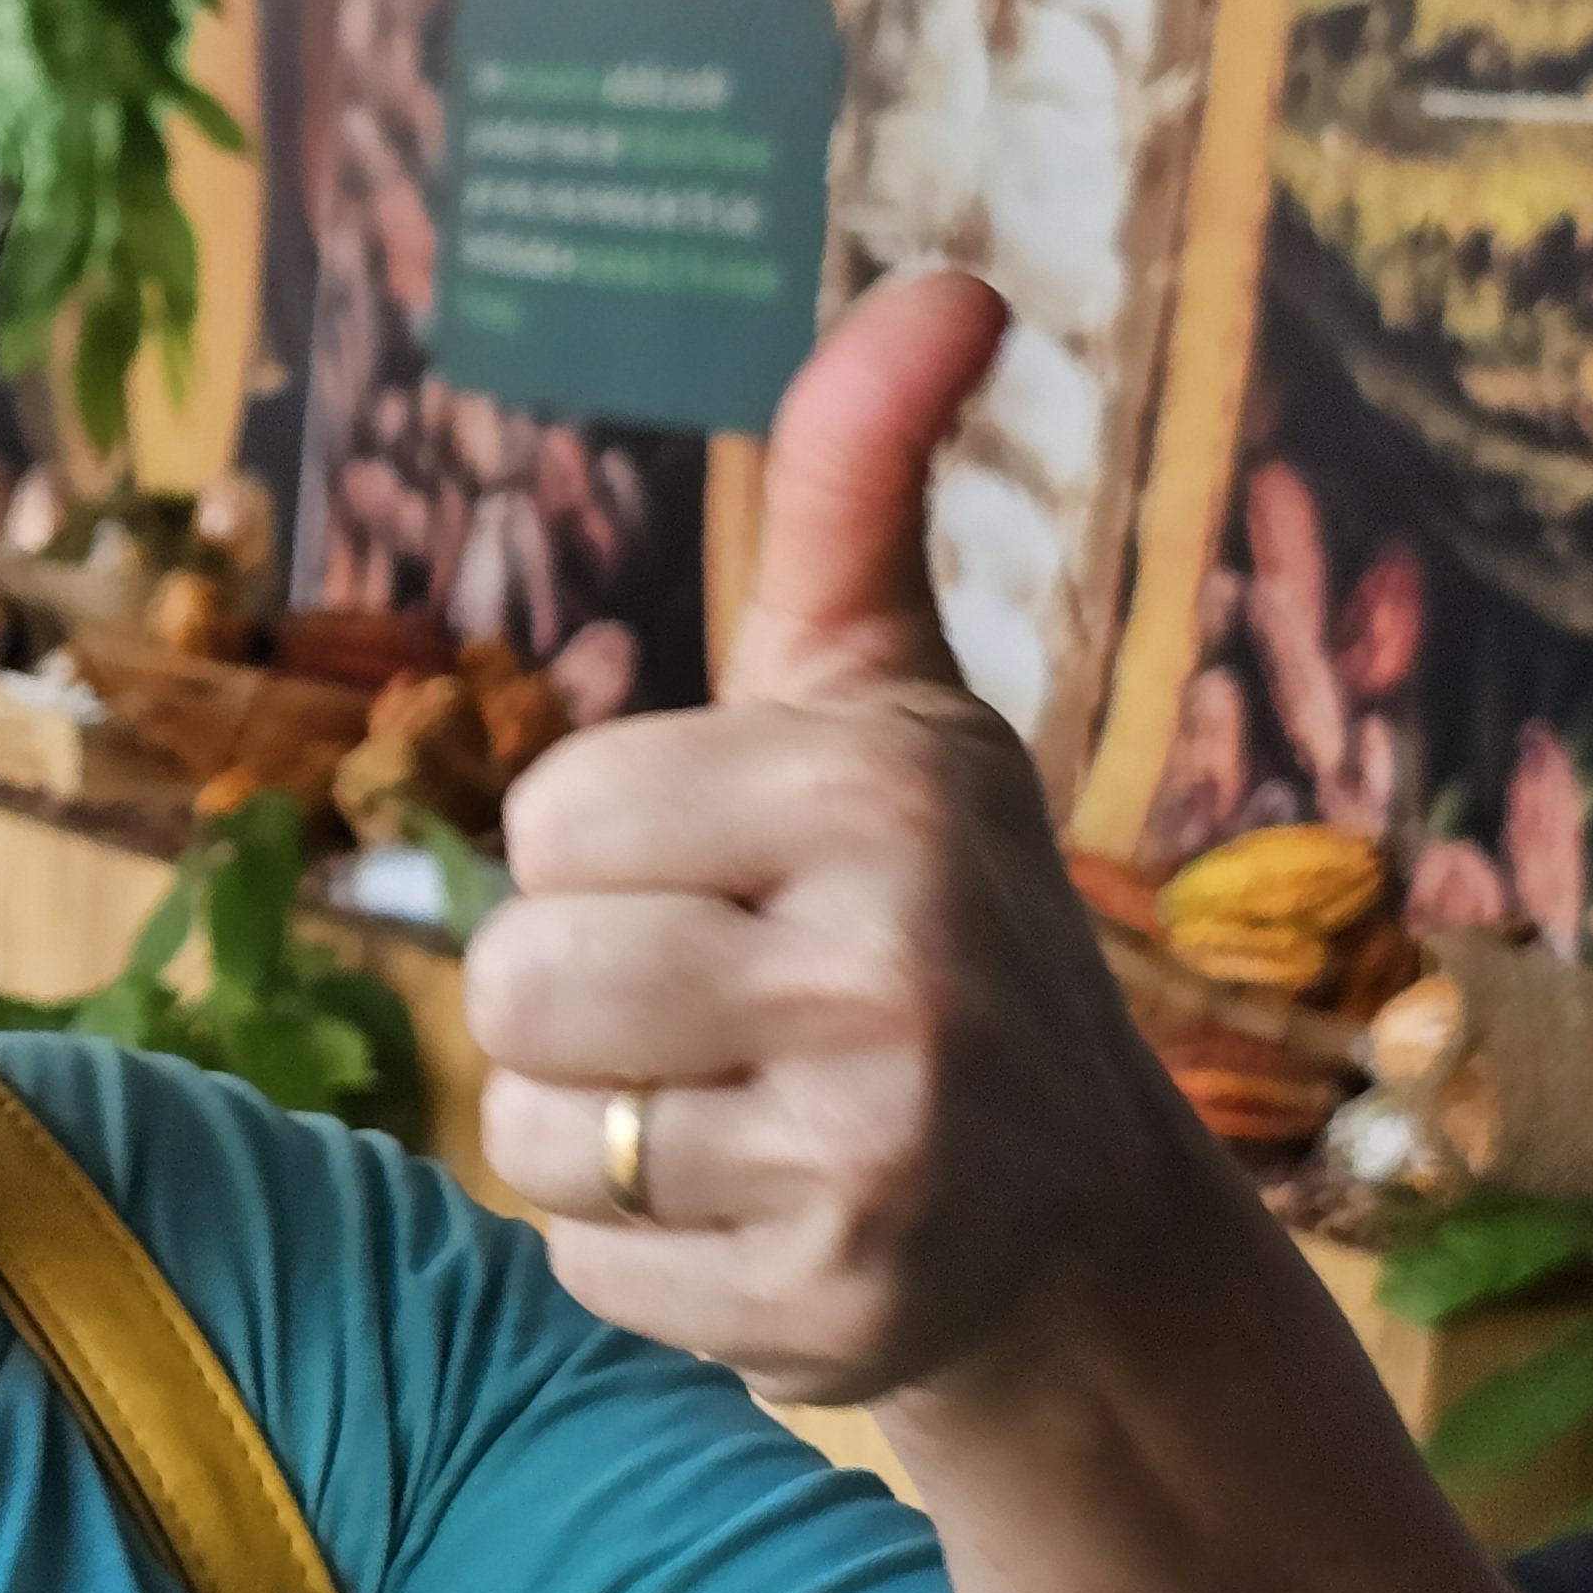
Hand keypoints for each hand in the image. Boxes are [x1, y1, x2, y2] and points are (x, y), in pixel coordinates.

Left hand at [463, 271, 1187, 1404]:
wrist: (1077, 1219)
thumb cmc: (929, 908)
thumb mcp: (890, 694)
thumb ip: (859, 482)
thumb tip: (943, 280)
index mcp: (883, 792)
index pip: (547, 825)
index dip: (599, 857)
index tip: (719, 878)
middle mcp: (895, 967)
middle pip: (515, 980)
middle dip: (574, 1000)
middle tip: (709, 1009)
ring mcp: (876, 1154)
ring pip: (531, 1131)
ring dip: (589, 1130)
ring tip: (729, 1110)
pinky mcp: (836, 1312)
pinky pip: (582, 1267)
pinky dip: (636, 1256)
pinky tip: (759, 1219)